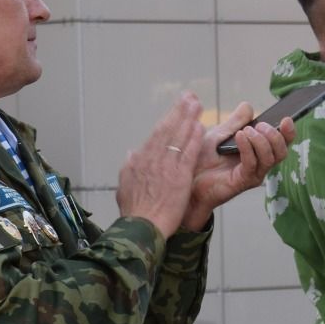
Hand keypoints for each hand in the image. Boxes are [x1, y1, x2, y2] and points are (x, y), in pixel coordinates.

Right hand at [117, 94, 205, 235]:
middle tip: (189, 96)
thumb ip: (129, 167)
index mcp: (139, 160)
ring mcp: (166, 166)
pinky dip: (193, 138)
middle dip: (179, 111)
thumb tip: (131, 153)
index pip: (156, 134)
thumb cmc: (134, 211)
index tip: (177, 108)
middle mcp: (152, 159)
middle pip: (167, 129)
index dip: (168, 119)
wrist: (142, 227)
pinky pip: (188, 153)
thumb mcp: (124, 186)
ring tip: (197, 104)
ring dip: (188, 118)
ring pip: (178, 137)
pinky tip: (200, 127)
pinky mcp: (178, 176)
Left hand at [180, 101, 294, 231]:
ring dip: (262, 141)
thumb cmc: (201, 160)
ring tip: (247, 131)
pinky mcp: (242, 181)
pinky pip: (252, 164)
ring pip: (270, 158)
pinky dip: (248, 148)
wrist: (186, 178)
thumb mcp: (219, 135)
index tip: (287, 119)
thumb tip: (248, 106)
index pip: (281, 143)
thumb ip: (235, 122)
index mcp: (257, 152)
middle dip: (275, 136)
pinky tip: (240, 137)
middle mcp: (259, 164)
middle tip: (261, 126)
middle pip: (281, 152)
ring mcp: (252, 174)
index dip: (288, 132)